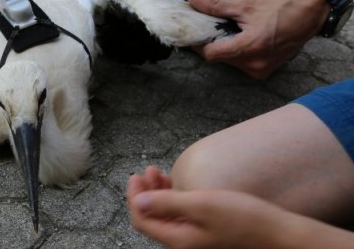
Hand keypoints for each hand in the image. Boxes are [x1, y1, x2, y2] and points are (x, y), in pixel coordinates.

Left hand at [127, 168, 286, 248]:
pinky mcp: (205, 234)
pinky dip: (173, 200)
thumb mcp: (202, 204)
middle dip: (145, 193)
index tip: (136, 176)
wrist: (278, 234)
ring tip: (159, 174)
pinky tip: (176, 186)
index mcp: (178, 240)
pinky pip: (180, 217)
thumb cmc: (244, 218)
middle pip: (151, 218)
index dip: (134, 197)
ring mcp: (194, 240)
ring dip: (158, 194)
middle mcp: (183, 244)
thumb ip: (166, 203)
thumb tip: (137, 201)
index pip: (141, 220)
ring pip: (165, 216)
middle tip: (148, 170)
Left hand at [187, 0, 328, 79]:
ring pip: (229, 62)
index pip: (211, 54)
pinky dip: (237, 53)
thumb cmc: (278, 9)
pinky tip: (241, 39)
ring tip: (229, 32)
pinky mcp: (265, 72)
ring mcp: (261, 70)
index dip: (199, 43)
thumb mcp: (244, 6)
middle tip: (211, 28)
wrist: (308, 16)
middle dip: (212, 44)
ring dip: (225, 49)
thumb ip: (215, 5)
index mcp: (249, 47)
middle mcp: (254, 64)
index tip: (196, 31)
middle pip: (219, 58)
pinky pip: (241, 65)